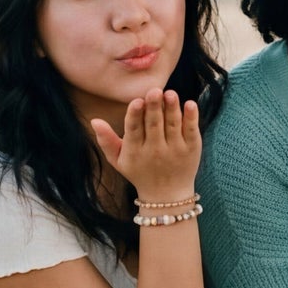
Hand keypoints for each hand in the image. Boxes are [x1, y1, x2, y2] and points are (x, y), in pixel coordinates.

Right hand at [91, 87, 200, 201]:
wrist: (166, 196)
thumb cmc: (139, 173)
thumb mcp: (118, 161)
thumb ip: (106, 141)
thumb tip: (95, 120)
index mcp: (135, 151)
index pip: (134, 130)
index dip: (135, 116)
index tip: (136, 101)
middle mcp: (155, 150)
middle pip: (154, 125)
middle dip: (154, 107)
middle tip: (154, 90)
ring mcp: (175, 150)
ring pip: (173, 125)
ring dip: (172, 109)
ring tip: (170, 94)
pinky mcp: (192, 149)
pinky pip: (191, 131)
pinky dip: (191, 118)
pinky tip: (190, 104)